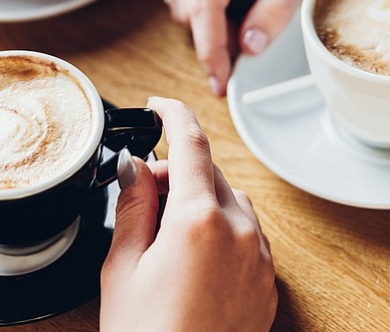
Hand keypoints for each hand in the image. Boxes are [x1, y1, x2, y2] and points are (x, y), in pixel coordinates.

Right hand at [100, 97, 276, 331]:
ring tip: (164, 235)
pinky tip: (192, 259)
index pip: (189, 145)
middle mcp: (240, 232)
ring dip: (202, 200)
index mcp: (199, 221)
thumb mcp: (122, 269)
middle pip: (211, 173)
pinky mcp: (268, 283)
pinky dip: (222, 230)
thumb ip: (133, 207)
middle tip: (141, 192)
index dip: (172, 115)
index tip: (159, 105)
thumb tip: (134, 167)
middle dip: (178, 171)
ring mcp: (259, 259)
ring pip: (233, 203)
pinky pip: (248, 236)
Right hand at [166, 0, 340, 94]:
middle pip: (189, 9)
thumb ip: (277, 10)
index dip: (210, 50)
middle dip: (217, 35)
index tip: (221, 83)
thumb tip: (247, 47)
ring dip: (211, 20)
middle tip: (256, 32)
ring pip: (181, 5)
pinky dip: (206, 6)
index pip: (205, 4)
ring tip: (250, 3)